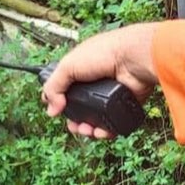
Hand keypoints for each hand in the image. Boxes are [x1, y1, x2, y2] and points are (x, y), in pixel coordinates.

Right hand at [43, 23, 160, 138]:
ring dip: (88, 128)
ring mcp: (110, 95)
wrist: (133, 58)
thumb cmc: (104, 53)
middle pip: (80, 108)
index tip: (55, 110)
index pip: (66, 89)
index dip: (59, 101)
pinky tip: (100, 132)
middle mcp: (95, 82)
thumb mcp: (68, 66)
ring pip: (95, 118)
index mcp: (81, 70)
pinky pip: (113, 122)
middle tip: (73, 126)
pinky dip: (106, 130)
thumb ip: (54, 86)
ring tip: (86, 130)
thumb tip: (51, 109)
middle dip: (74, 121)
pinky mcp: (124, 104)